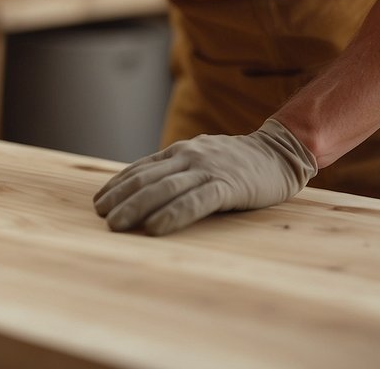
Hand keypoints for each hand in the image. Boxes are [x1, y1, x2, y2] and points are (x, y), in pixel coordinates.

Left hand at [92, 119, 316, 235]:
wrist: (280, 152)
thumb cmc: (238, 162)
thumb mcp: (202, 158)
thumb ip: (178, 169)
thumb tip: (146, 189)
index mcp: (181, 151)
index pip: (141, 168)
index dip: (117, 184)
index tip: (99, 200)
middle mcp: (189, 157)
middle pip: (147, 179)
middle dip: (120, 197)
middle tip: (100, 215)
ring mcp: (208, 170)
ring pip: (164, 188)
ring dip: (136, 206)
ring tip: (116, 224)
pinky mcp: (228, 185)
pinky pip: (194, 201)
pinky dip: (172, 214)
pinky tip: (155, 227)